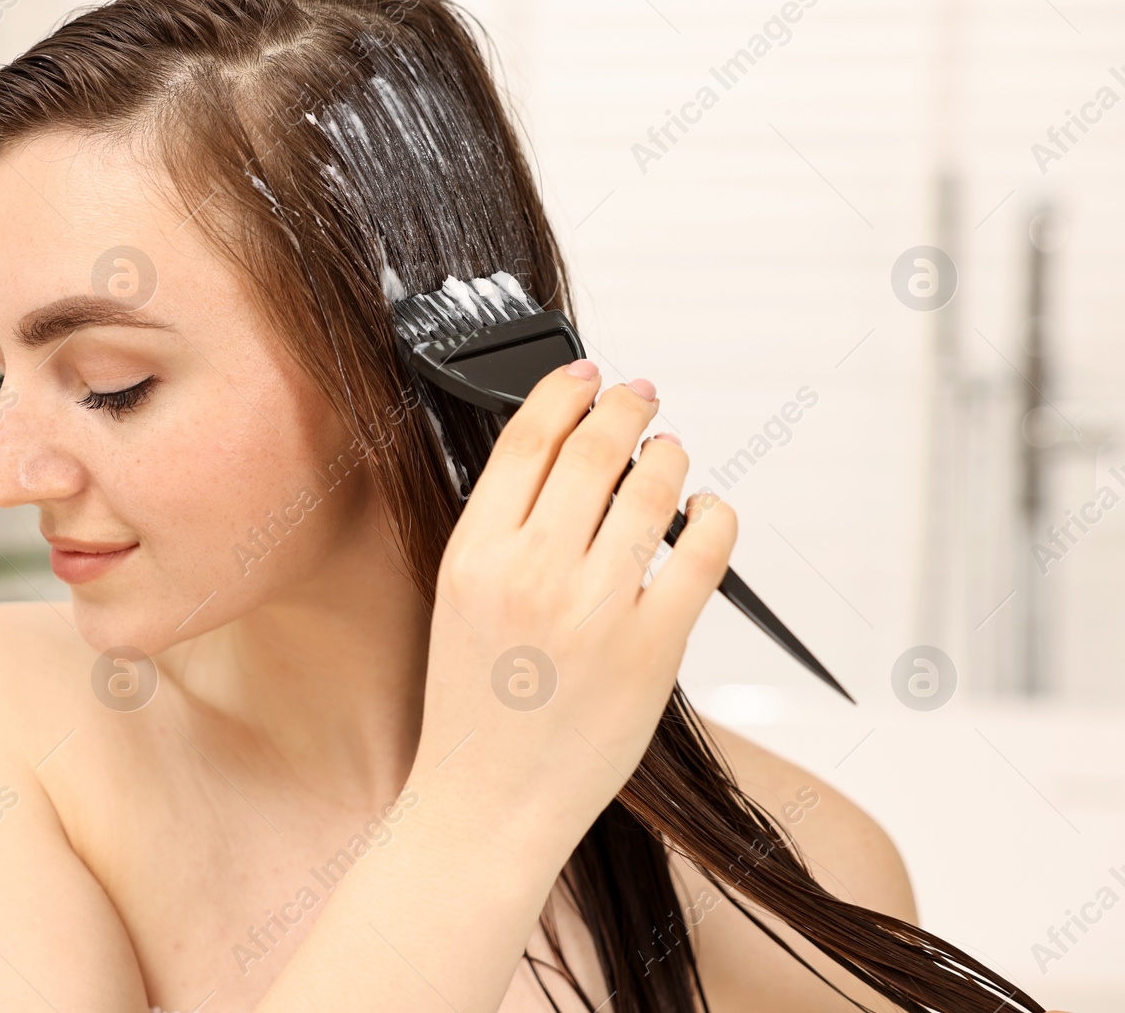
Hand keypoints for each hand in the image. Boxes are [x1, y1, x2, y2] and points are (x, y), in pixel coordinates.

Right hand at [411, 360, 736, 858]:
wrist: (488, 799)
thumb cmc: (474, 706)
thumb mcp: (459, 600)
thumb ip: (501, 531)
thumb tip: (560, 457)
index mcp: (476, 555)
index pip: (528, 439)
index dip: (566, 390)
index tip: (588, 375)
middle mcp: (534, 573)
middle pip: (595, 449)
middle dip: (628, 406)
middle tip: (643, 395)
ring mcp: (597, 610)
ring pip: (653, 489)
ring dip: (670, 455)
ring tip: (670, 454)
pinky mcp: (654, 649)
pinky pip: (703, 553)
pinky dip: (714, 515)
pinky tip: (706, 511)